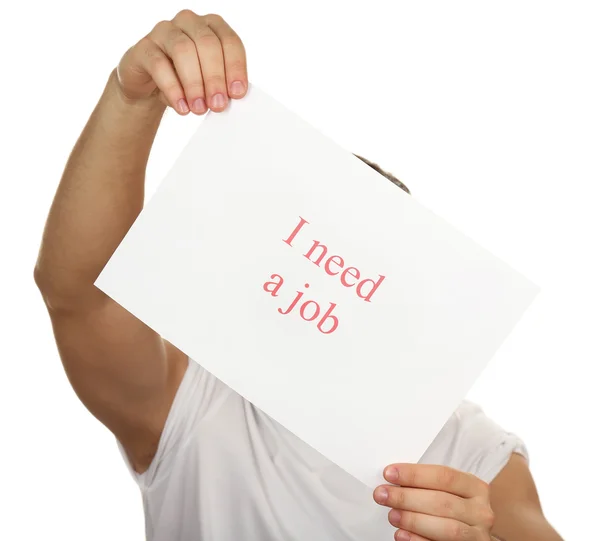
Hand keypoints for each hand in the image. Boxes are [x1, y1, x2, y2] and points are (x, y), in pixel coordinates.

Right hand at [116, 10, 247, 113]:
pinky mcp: (144, 48)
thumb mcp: (207, 83)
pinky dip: (173, 89)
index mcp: (212, 27)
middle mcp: (189, 22)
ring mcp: (164, 31)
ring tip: (199, 108)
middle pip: (207, 44)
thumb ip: (220, 86)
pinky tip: (181, 107)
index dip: (235, 67)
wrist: (150, 87)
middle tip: (218, 104)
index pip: (229, 41)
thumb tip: (228, 99)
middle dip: (215, 78)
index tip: (237, 93)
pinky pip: (159, 64)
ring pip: (183, 50)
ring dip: (194, 83)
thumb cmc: (185, 81)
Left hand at [373, 464, 494, 540]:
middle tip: (382, 494)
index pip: (444, 476)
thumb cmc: (452, 509)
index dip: (415, 474)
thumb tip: (393, 479)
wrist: (466, 536)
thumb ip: (426, 485)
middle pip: (442, 502)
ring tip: (391, 515)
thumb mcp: (447, 492)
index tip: (390, 473)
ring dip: (413, 520)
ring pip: (446, 528)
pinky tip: (402, 535)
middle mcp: (480, 511)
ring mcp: (477, 536)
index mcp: (474, 488)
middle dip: (407, 497)